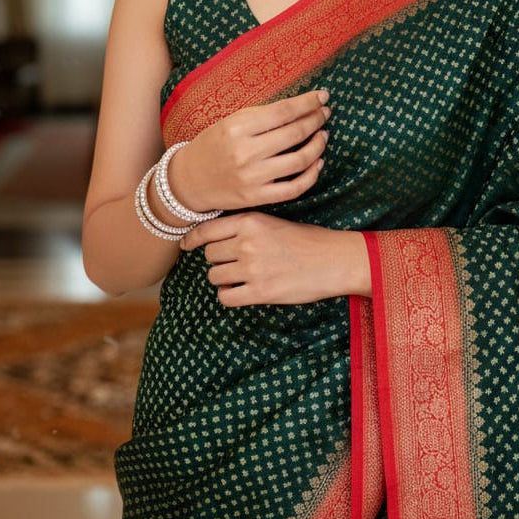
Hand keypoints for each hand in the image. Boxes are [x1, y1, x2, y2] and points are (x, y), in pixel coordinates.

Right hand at [168, 90, 330, 212]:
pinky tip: (318, 162)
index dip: (308, 103)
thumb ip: (261, 115)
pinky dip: (312, 174)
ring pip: (299, 160)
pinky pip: (294, 188)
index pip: (283, 111)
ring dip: (318, 145)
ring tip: (323, 135)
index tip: (323, 97)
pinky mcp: (257, 198)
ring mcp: (252, 178)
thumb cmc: (213, 145)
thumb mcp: (230, 122)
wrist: (189, 181)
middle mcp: (245, 152)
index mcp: (237, 128)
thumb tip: (299, 106)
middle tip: (324, 113)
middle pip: (294, 133)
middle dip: (316, 120)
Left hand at [180, 211, 370, 306]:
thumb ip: (244, 228)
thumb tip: (211, 239)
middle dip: (217, 260)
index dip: (191, 239)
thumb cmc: (305, 240)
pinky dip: (230, 296)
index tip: (185, 245)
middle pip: (209, 255)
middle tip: (233, 263)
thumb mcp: (272, 223)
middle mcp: (247, 243)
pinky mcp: (259, 292)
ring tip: (241, 277)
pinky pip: (225, 297)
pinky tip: (242, 291)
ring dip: (223, 279)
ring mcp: (252, 268)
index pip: (206, 230)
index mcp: (250, 221)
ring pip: (214, 276)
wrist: (333, 260)